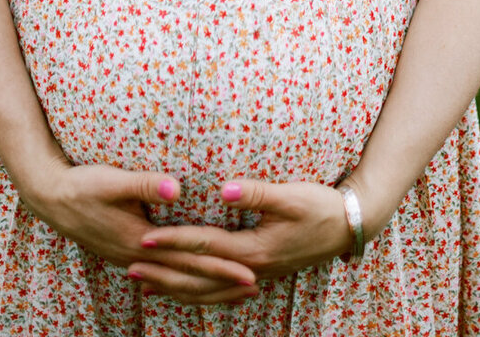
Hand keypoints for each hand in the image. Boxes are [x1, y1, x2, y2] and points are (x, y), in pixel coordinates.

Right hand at [19, 163, 258, 306]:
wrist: (51, 199)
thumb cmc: (83, 185)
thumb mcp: (113, 181)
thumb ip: (145, 184)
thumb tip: (175, 188)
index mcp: (141, 242)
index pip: (189, 261)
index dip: (220, 267)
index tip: (248, 273)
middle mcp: (139, 258)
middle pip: (187, 280)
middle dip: (221, 284)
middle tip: (254, 287)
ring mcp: (132, 260)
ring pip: (175, 283)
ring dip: (206, 288)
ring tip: (233, 292)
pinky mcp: (128, 254)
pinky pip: (163, 276)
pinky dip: (183, 282)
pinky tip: (193, 284)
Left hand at [133, 177, 351, 291]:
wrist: (348, 227)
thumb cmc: (320, 205)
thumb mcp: (290, 195)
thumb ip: (255, 193)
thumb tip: (222, 188)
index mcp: (254, 249)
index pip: (204, 247)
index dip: (173, 242)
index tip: (145, 239)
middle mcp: (252, 268)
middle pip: (199, 276)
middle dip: (164, 271)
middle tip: (130, 267)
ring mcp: (257, 275)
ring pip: (208, 290)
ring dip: (175, 287)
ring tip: (146, 284)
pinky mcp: (261, 273)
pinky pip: (222, 291)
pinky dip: (199, 292)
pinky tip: (186, 290)